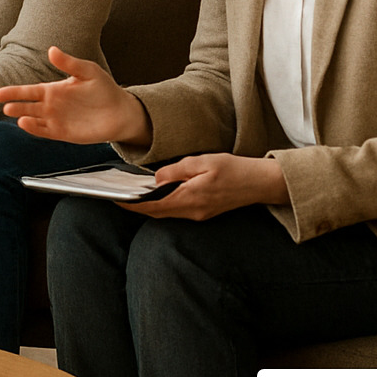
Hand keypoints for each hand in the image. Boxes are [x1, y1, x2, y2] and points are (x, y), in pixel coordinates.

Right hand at [0, 47, 150, 145]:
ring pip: (34, 119)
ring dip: (23, 117)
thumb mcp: (88, 71)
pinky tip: (26, 125)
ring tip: (13, 114)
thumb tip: (51, 50)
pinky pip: (45, 132)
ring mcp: (56, 120)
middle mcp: (51, 106)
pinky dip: (35, 129)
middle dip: (15, 105)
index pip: (29, 91)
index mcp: (53, 90)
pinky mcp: (63, 133)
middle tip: (4, 105)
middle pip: (28, 106)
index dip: (13, 92)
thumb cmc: (104, 89)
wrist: (120, 112)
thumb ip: (69, 63)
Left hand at [122, 154, 287, 219]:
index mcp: (189, 199)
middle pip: (156, 213)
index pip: (152, 206)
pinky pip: (177, 211)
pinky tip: (157, 194)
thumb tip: (156, 179)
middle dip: (137, 206)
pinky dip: (163, 204)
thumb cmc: (234, 169)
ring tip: (133, 193)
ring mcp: (198, 214)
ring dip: (149, 206)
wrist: (260, 183)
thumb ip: (175, 170)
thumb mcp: (202, 162)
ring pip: (166, 213)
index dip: (132, 204)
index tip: (115, 199)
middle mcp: (192, 212)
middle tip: (119, 195)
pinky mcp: (203, 212)